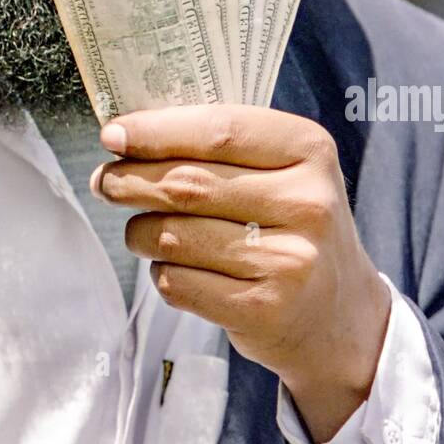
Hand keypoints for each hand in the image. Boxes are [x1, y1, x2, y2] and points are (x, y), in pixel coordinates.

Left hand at [90, 102, 390, 443]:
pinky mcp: (265, 310)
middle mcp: (306, 203)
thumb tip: (127, 137)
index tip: (113, 134)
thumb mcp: (280, 170)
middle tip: (105, 181)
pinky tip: (171, 267)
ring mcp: (289, 260)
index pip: (219, 129)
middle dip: (131, 181)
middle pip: (188, 184)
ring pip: (174, 236)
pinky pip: (179, 283)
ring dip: (140, 232)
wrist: (338, 314)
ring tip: (141, 230)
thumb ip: (218, 147)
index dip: (156, 130)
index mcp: (309, 149)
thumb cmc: (291, 225)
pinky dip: (161, 272)